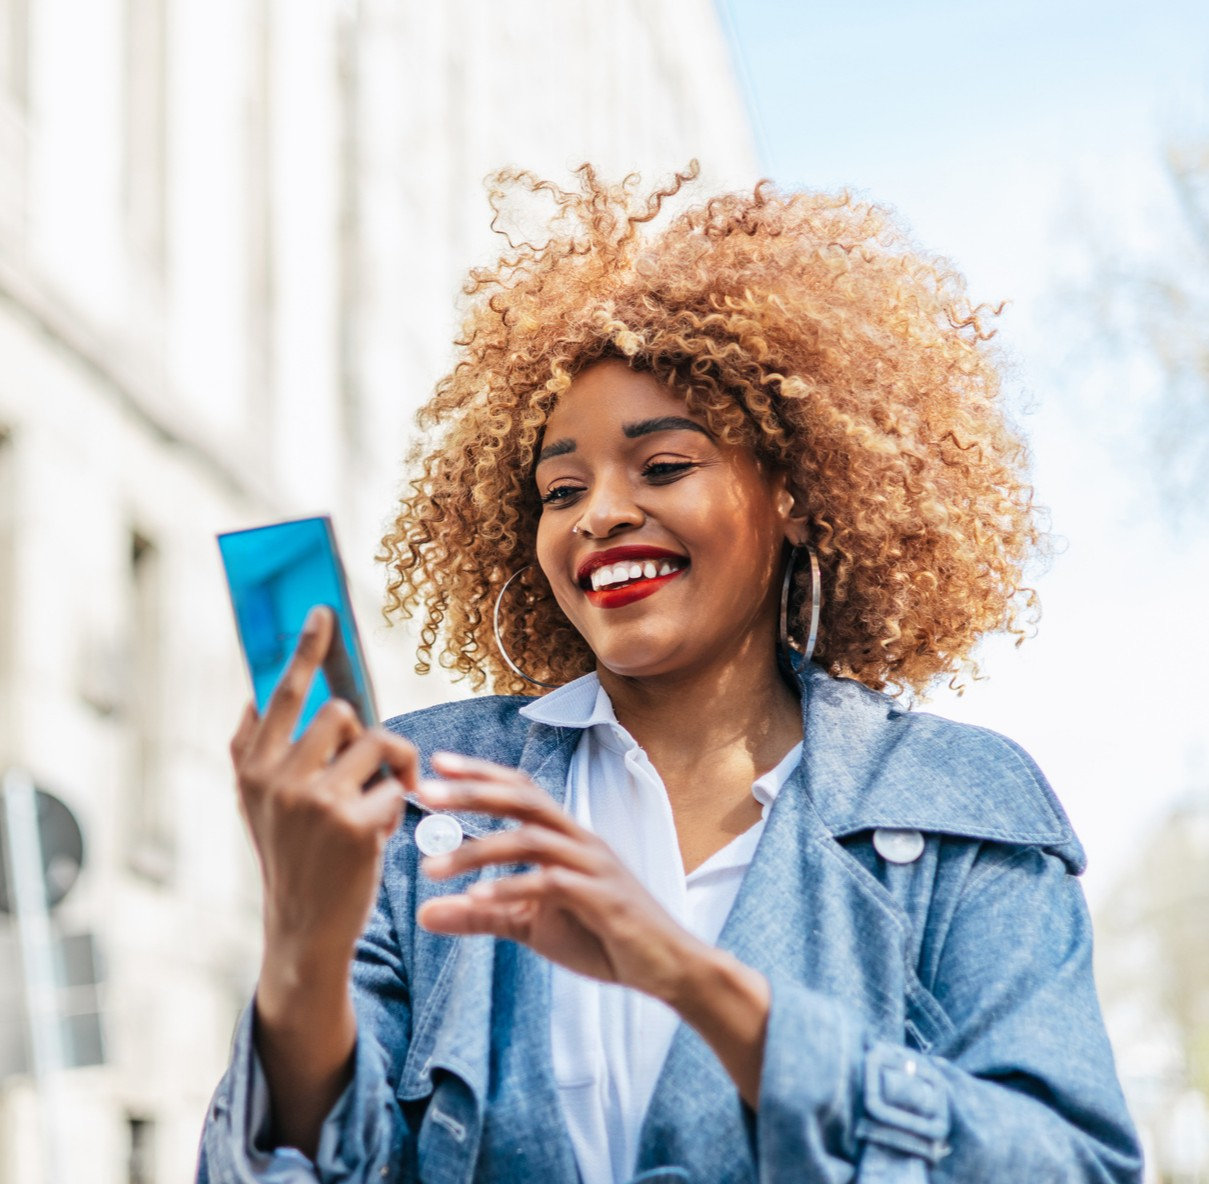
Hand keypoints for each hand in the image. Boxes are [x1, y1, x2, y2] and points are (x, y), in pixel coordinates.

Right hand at [230, 605, 417, 962]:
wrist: (303, 929)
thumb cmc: (290, 859)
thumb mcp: (255, 807)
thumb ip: (250, 752)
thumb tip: (251, 695)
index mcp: (252, 769)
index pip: (281, 696)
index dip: (305, 651)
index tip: (323, 612)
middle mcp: (277, 780)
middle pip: (341, 714)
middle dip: (364, 740)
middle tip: (366, 775)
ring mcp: (314, 801)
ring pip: (376, 743)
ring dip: (388, 771)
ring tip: (376, 804)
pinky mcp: (353, 825)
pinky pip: (395, 787)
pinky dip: (396, 808)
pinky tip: (378, 837)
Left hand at [415, 752, 702, 1003]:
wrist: (666, 966)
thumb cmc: (602, 936)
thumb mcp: (531, 926)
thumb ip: (481, 914)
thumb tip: (425, 913)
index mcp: (565, 837)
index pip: (521, 790)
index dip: (481, 774)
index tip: (437, 764)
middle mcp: (580, 840)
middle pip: (523, 800)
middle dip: (472, 792)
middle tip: (425, 791)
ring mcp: (593, 866)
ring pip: (530, 840)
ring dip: (478, 851)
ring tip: (432, 869)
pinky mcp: (602, 898)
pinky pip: (552, 883)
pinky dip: (512, 887)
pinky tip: (476, 897)